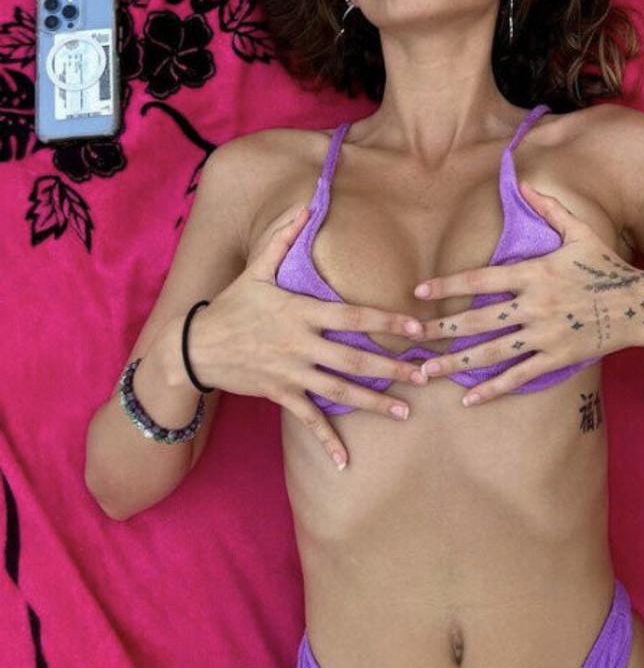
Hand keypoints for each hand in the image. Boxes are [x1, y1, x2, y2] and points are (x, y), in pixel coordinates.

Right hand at [180, 202, 429, 471]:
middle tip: (425, 375)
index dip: (386, 322)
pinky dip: (327, 442)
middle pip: (354, 360)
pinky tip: (346, 462)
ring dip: (374, 403)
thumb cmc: (230, 305)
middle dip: (393, 369)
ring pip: (339, 392)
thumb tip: (305, 205)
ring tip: (404, 410)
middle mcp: (300, 345)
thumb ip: (282, 239)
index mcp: (300, 313)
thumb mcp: (255, 269)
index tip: (417, 327)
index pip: (352, 317)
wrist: (193, 348)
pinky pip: (308, 420)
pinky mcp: (281, 395)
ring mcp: (291, 373)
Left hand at [410, 181, 643, 406]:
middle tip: (411, 336)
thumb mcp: (580, 231)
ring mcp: (544, 334)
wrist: (641, 304)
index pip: (480, 281)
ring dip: (456, 364)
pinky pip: (519, 376)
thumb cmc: (607, 265)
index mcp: (534, 273)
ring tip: (426, 372)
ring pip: (492, 352)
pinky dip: (492, 389)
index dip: (447, 286)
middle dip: (441, 330)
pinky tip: (468, 399)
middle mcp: (534, 305)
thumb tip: (523, 183)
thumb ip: (549, 209)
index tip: (420, 293)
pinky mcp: (556, 357)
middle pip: (477, 321)